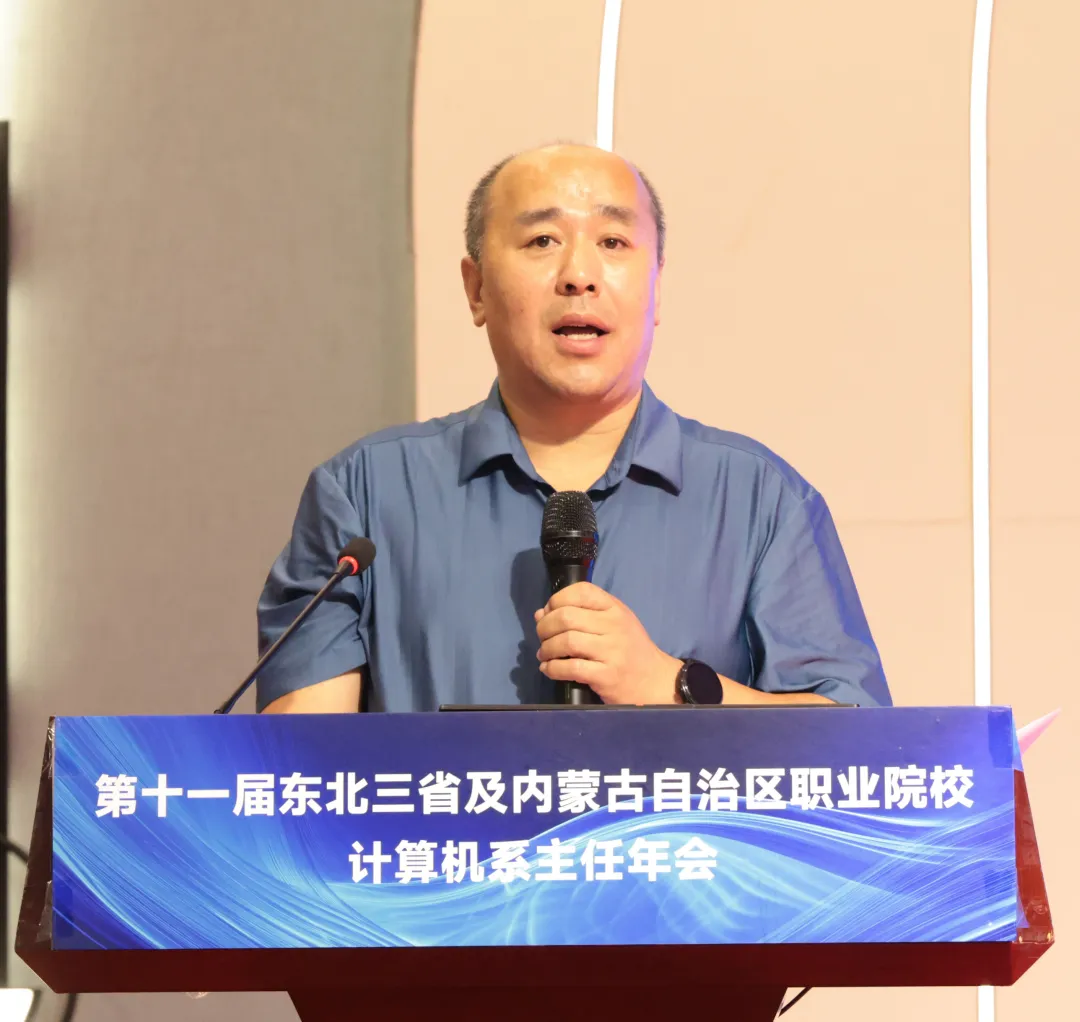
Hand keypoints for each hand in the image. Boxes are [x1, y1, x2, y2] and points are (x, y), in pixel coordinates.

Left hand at [534, 582, 682, 704]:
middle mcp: (614, 626)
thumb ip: (580, 614)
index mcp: (615, 608)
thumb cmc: (630, 649)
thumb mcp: (612, 623)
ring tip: (544, 654)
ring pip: (566, 641)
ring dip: (547, 648)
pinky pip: (571, 668)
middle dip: (545, 627)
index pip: (581, 591)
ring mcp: (611, 651)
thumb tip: (540, 614)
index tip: (549, 612)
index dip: (557, 600)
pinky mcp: (606, 675)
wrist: (655, 681)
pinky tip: (549, 669)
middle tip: (542, 637)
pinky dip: (553, 668)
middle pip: (566, 617)